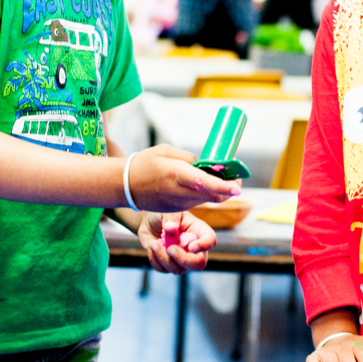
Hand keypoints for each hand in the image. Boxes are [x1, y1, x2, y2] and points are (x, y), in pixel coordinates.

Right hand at [126, 144, 240, 212]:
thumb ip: (188, 158)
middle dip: (229, 190)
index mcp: (176, 174)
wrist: (124, 186)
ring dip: (218, 191)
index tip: (238, 186)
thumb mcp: (166, 151)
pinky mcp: (178, 209)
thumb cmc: (144, 163)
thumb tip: (204, 166)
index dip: (224, 186)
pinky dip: (206, 194)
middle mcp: (180, 192)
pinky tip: (204, 184)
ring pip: (207, 200)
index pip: (205, 183)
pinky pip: (197, 202)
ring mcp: (179, 204)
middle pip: (213, 196)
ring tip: (222, 177)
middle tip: (237, 179)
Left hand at [137, 212, 215, 274]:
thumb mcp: (168, 211)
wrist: (149, 223)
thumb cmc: (163, 214)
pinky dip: (155, 259)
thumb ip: (170, 218)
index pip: (210, 240)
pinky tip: (152, 246)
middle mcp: (194, 248)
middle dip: (184, 260)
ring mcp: (183, 258)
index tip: (191, 246)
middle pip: (199, 263)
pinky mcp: (170, 264)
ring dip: (163, 258)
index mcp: (199, 231)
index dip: (204, 246)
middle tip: (170, 249)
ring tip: (154, 243)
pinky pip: (164, 270)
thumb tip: (170, 228)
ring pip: (179, 269)